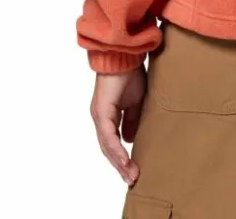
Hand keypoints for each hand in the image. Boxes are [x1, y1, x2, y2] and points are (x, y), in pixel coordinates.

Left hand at [90, 65, 146, 184]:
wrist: (123, 56)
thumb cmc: (129, 73)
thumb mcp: (135, 100)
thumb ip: (132, 119)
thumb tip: (130, 139)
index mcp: (107, 115)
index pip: (112, 142)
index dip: (121, 157)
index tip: (133, 170)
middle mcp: (100, 118)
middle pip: (107, 149)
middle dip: (120, 165)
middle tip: (132, 179)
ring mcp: (99, 116)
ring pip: (106, 146)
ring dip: (119, 162)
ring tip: (131, 175)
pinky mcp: (101, 112)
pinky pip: (108, 137)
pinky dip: (116, 150)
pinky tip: (125, 160)